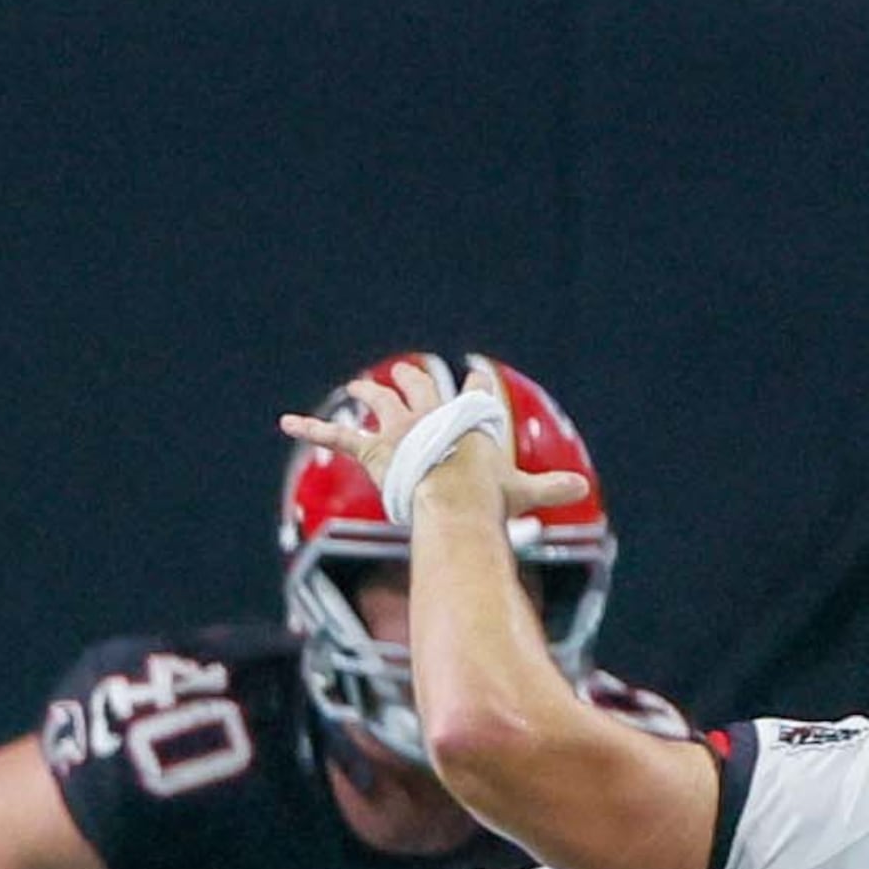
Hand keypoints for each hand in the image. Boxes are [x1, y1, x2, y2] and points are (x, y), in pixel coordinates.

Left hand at [276, 354, 591, 521]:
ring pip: (380, 401)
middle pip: (421, 387)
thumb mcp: (523, 490)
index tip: (477, 375)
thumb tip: (582, 489)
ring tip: (359, 389)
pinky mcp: (373, 448)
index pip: (474, 393)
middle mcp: (432, 413)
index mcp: (467, 418)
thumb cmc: (488, 493)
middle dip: (414, 381)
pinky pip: (336, 437)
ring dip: (370, 394)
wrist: (454, 493)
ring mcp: (400, 427)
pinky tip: (286, 422)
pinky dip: (311, 429)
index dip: (476, 386)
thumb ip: (549, 488)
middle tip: (408, 374)